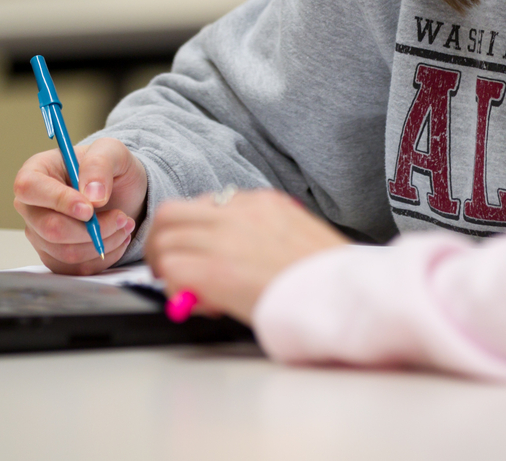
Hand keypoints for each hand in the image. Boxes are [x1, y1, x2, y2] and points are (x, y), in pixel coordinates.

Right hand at [12, 137, 147, 274]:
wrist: (123, 192)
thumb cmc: (110, 167)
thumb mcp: (112, 151)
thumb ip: (100, 164)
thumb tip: (91, 195)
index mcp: (36, 171)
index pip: (30, 188)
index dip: (59, 201)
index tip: (90, 209)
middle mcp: (32, 205)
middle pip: (49, 228)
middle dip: (91, 228)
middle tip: (121, 217)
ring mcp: (40, 233)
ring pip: (65, 252)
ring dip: (102, 242)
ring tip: (124, 224)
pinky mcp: (54, 256)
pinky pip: (75, 268)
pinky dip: (102, 257)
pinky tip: (116, 238)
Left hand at [144, 189, 348, 322]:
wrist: (342, 295)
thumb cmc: (329, 276)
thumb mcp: (299, 236)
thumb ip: (263, 236)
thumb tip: (235, 255)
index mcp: (263, 202)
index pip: (206, 204)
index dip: (193, 231)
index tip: (197, 251)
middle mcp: (239, 212)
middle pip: (172, 213)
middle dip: (163, 241)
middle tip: (169, 269)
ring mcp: (225, 237)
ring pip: (165, 238)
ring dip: (166, 265)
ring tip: (184, 291)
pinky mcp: (215, 269)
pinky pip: (171, 268)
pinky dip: (173, 287)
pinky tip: (198, 302)